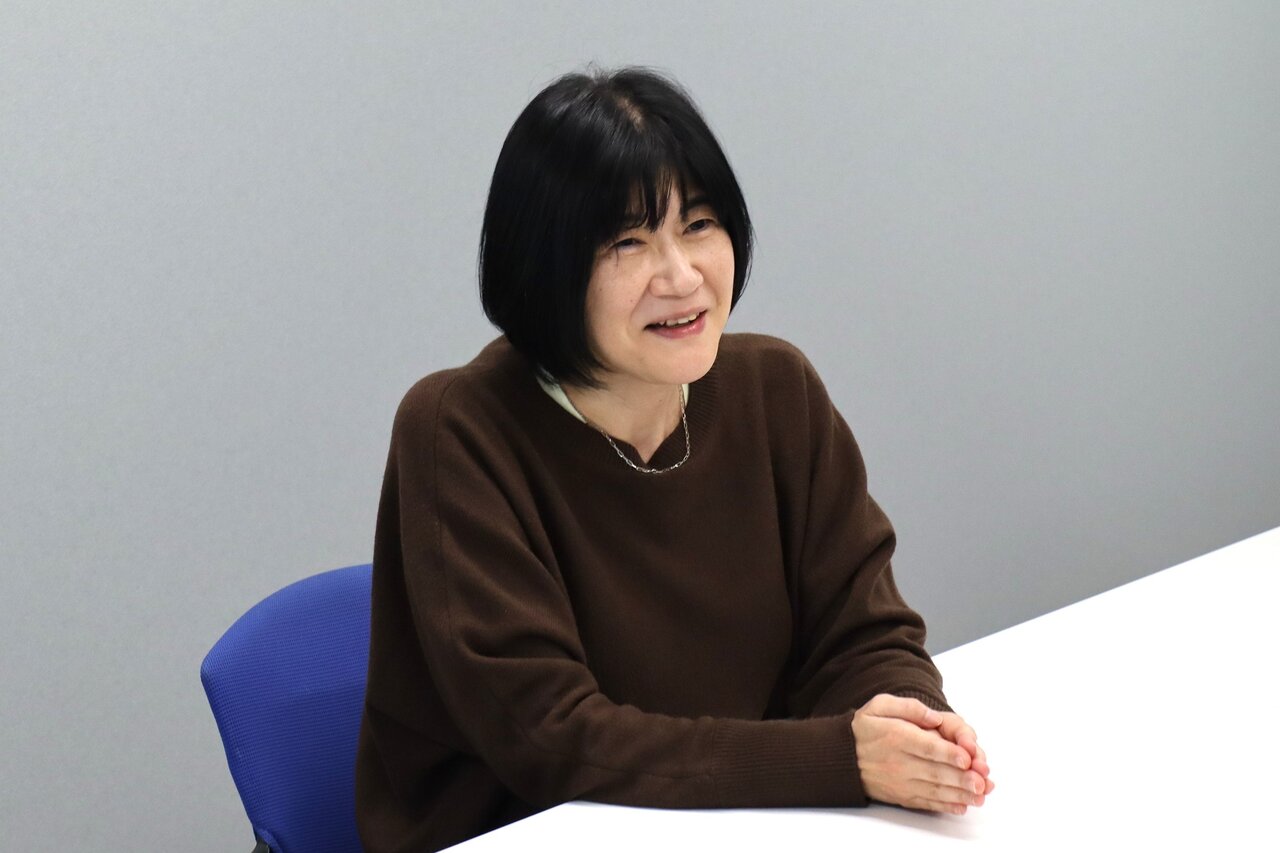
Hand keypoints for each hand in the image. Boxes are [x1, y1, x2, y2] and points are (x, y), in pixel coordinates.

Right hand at [852, 694, 991, 814]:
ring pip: (934, 790)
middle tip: (982, 782)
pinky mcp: (901, 796)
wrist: (842, 757)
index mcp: (896, 736)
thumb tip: (934, 717)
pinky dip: (945, 806)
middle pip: (935, 772)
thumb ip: (909, 707)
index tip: (967, 758)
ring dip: (959, 795)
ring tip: (979, 796)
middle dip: (961, 779)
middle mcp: (899, 762)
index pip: (927, 747)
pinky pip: (926, 803)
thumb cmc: (865, 728)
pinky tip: (962, 806)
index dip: (948, 753)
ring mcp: (900, 782)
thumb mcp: (880, 705)